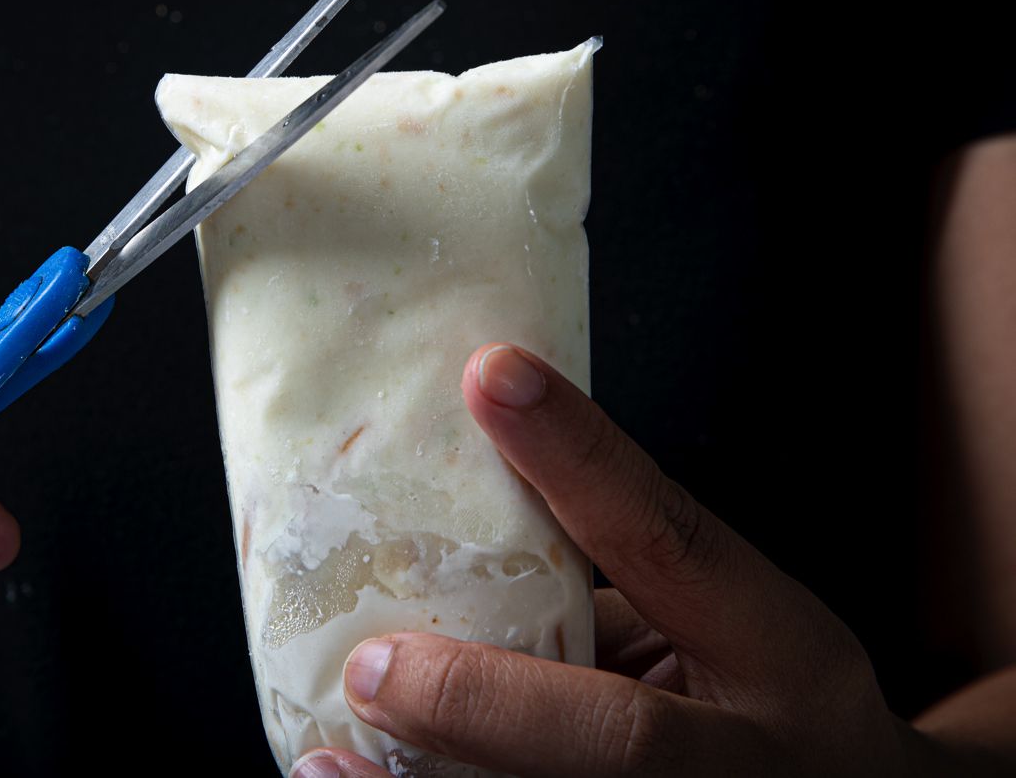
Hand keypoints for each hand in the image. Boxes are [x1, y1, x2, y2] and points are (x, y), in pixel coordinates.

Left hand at [291, 343, 957, 777]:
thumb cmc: (764, 699)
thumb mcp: (726, 630)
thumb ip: (604, 594)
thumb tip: (438, 534)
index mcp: (780, 650)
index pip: (670, 537)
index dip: (579, 456)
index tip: (492, 375)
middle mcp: (753, 756)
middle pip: (620, 738)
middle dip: (484, 703)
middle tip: (373, 665)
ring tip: (334, 756)